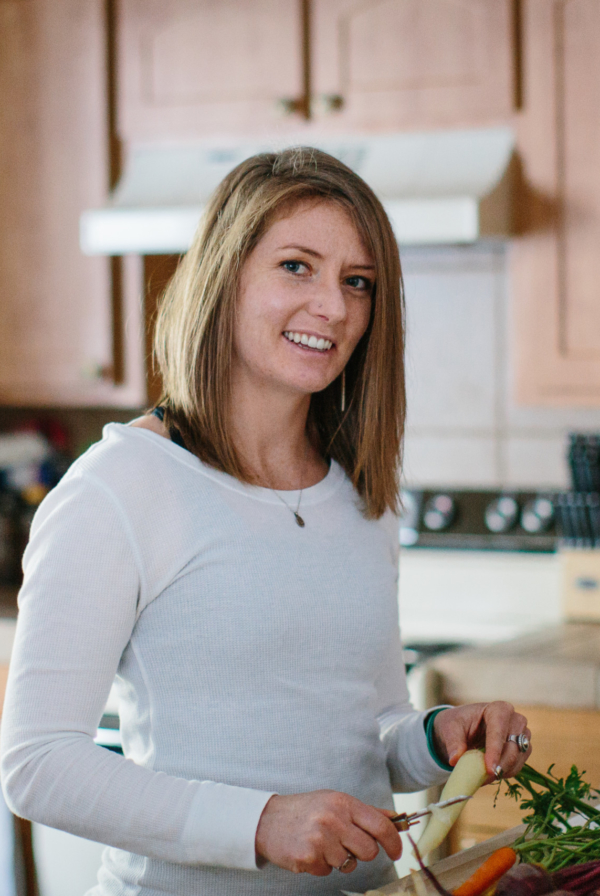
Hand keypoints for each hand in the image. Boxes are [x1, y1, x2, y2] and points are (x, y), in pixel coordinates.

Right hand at [255, 790, 401, 875]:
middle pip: (369, 850)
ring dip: (338, 859)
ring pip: (348, 864)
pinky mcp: (308, 857)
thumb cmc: (305, 810)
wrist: (267, 820)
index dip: (393, 842)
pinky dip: (321, 865)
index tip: (396, 852)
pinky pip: (328, 871)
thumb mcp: (335, 802)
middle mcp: (333, 819)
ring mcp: (320, 839)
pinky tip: (309, 851)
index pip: (380, 825)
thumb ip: (365, 812)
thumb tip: (395, 819)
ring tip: (321, 844)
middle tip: (345, 845)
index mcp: (343, 803)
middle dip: (361, 853)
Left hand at [432, 702, 531, 780]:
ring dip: (501, 772)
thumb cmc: (458, 724)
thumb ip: (453, 742)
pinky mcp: (523, 750)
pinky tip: (488, 775)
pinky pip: (517, 767)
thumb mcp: (450, 728)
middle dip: (499, 765)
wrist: (465, 729)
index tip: (489, 768)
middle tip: (483, 779)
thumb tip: (455, 759)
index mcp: (498, 709)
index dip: (495, 750)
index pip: (499, 730)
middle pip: (512, 747)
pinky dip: (503, 774)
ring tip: (481, 778)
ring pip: (517, 759)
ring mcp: (522, 735)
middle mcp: (515, 720)